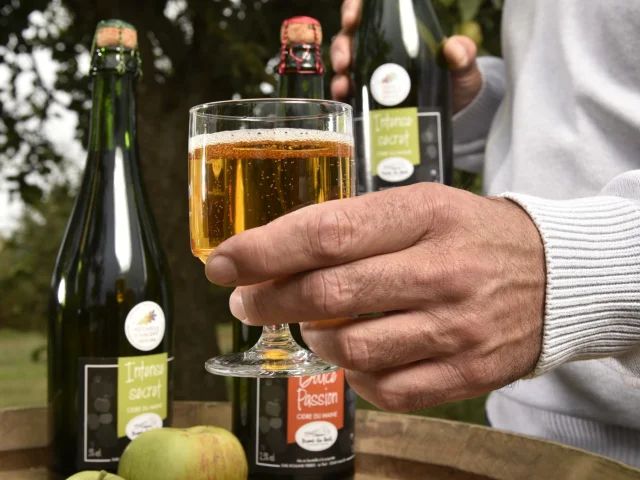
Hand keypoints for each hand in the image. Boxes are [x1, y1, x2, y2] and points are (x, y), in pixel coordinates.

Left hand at [205, 184, 545, 411]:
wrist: (556, 274)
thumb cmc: (472, 234)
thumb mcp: (421, 206)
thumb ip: (354, 227)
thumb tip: (274, 255)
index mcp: (424, 215)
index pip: (328, 231)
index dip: (264, 250)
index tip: (222, 263)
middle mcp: (442, 270)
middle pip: (329, 293)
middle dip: (269, 300)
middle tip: (247, 302)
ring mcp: (458, 327)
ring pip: (352, 347)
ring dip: (314, 338)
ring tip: (312, 325)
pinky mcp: (469, 371)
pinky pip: (387, 390)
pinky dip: (354, 375)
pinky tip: (354, 355)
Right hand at [331, 0, 482, 112]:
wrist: (455, 115)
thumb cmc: (457, 81)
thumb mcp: (463, 67)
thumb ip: (463, 55)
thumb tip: (454, 49)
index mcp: (400, 31)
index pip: (372, 12)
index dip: (355, 9)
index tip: (352, 17)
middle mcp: (381, 48)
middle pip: (350, 36)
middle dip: (342, 45)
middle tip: (345, 59)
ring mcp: (372, 73)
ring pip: (345, 62)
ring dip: (339, 70)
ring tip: (344, 81)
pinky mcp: (368, 97)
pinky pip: (348, 89)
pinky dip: (341, 92)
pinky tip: (344, 96)